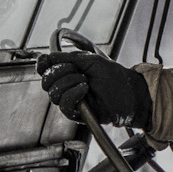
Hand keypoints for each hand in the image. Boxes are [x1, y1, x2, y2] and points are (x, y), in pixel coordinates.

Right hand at [35, 51, 152, 127]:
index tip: (45, 61)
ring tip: (85, 80)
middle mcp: (66, 87)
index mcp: (67, 73)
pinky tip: (84, 89)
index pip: (46, 70)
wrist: (129, 93)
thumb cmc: (114, 77)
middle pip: (46, 82)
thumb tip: (48, 57)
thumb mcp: (90, 60)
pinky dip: (72, 94)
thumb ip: (67, 58)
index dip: (43, 65)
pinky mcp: (76, 114)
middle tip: (75, 69)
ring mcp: (70, 101)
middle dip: (58, 72)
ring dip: (69, 83)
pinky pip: (64, 106)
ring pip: (53, 93)